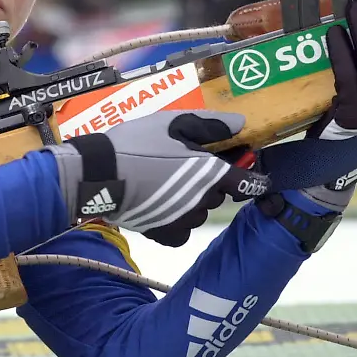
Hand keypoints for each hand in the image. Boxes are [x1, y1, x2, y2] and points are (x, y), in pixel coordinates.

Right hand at [43, 111, 269, 246]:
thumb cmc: (140, 142)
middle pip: (218, 195)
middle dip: (209, 183)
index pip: (250, 184)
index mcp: (211, 174)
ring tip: (165, 185)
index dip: (255, 179)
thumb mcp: (175, 122)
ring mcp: (184, 220)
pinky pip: (181, 231)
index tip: (249, 175)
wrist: (101, 173)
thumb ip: (212, 125)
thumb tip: (241, 125)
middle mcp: (203, 201)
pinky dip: (176, 221)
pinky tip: (160, 206)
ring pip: (198, 212)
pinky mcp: (164, 234)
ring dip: (191, 201)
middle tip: (185, 168)